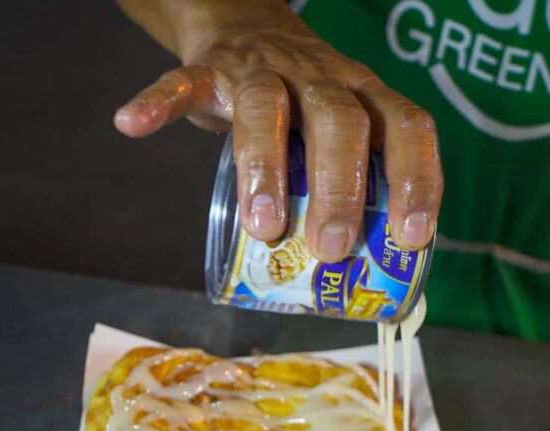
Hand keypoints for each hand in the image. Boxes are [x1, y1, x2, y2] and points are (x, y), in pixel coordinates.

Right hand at [113, 0, 442, 261]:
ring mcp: (264, 69)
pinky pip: (181, 81)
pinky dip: (157, 102)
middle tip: (331, 249)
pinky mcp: (209, 70)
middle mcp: (322, 78)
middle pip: (340, 121)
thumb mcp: (344, 136)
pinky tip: (133, 124)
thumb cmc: (305, 110)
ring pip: (266, 106)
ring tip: (262, 228)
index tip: (412, 239)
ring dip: (265, 168)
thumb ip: (355, 190)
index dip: (416, 180)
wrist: (249, 29)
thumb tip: (373, 281)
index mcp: (364, 97)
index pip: (405, 127)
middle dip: (340, 188)